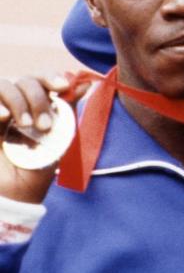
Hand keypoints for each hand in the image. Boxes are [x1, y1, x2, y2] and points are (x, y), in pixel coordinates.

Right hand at [0, 74, 72, 203]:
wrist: (14, 195)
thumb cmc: (38, 168)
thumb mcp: (58, 140)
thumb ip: (67, 111)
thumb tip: (86, 82)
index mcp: (35, 105)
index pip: (40, 78)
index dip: (50, 77)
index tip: (63, 87)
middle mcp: (15, 104)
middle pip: (25, 80)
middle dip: (38, 98)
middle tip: (45, 125)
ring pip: (4, 85)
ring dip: (19, 101)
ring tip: (26, 125)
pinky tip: (4, 117)